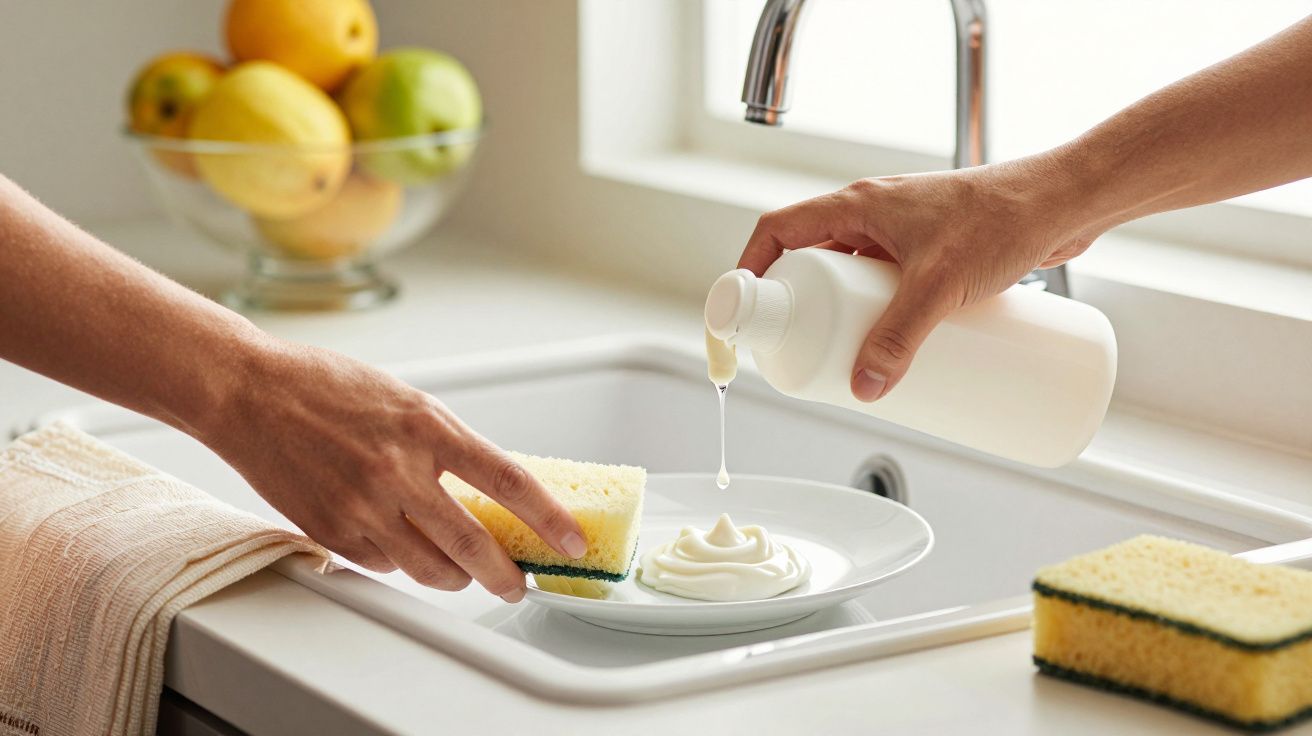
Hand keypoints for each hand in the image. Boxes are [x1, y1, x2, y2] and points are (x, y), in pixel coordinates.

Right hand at [196, 339, 586, 602]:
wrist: (250, 394)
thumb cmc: (327, 388)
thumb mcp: (407, 402)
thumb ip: (448, 446)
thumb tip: (490, 488)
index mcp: (428, 428)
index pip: (509, 481)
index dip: (548, 518)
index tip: (570, 540)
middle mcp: (400, 470)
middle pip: (473, 544)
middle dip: (504, 575)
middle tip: (517, 583)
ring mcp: (364, 506)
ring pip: (429, 568)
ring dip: (455, 578)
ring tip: (463, 574)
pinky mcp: (332, 531)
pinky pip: (382, 565)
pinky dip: (401, 563)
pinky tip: (402, 548)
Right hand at [737, 160, 1097, 401]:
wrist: (1066, 202)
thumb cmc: (1004, 218)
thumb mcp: (939, 287)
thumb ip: (898, 340)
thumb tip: (865, 388)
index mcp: (857, 204)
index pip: (778, 230)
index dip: (751, 269)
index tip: (743, 312)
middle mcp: (874, 214)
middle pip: (812, 260)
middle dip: (802, 306)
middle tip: (804, 347)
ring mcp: (904, 233)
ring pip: (852, 276)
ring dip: (843, 313)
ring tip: (847, 354)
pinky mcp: (933, 252)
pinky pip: (888, 285)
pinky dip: (879, 313)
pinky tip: (892, 342)